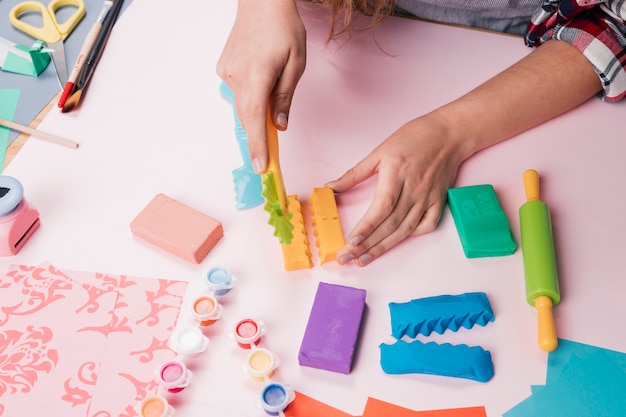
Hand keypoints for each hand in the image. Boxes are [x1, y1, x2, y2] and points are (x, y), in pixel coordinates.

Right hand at [217, 0, 306, 172]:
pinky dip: (249, 97)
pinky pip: (238, 93)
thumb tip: (279, 124)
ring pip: (242, 106)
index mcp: (256, 75)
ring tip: (271, 98)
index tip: (260, 166)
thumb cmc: (282, 29)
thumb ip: (285, 97)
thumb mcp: (295, 64)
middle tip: (268, 155)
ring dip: (255, 113)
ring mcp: (227, 73)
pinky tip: (260, 81)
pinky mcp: (223, 69)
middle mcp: (236, 77)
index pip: (255, 119)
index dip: (257, 146)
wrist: (261, 3)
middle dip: (258, 136)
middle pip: (247, 117)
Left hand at [328, 114, 467, 265]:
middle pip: (389, 224)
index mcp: (397, 174)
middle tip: (347, 259)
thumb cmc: (414, 138)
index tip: (352, 242)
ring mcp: (428, 197)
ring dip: (383, 247)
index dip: (367, 226)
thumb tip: (331, 186)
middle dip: (366, 245)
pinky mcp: (438, 201)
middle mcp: (414, 189)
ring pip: (405, 229)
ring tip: (364, 259)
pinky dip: (411, 236)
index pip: (381, 207)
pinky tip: (394, 243)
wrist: (449, 133)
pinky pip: (426, 225)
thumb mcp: (379, 151)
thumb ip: (355, 173)